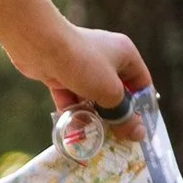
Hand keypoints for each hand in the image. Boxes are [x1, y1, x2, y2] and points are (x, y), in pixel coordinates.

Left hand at [35, 23, 151, 140]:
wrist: (41, 45)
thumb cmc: (84, 64)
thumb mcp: (110, 93)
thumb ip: (123, 115)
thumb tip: (138, 134)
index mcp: (124, 54)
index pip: (141, 82)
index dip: (141, 106)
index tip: (138, 129)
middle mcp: (105, 56)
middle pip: (115, 91)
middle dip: (113, 114)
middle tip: (115, 137)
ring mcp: (81, 63)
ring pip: (91, 95)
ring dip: (90, 114)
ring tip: (91, 135)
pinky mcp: (61, 71)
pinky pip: (71, 94)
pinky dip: (71, 109)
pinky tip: (70, 127)